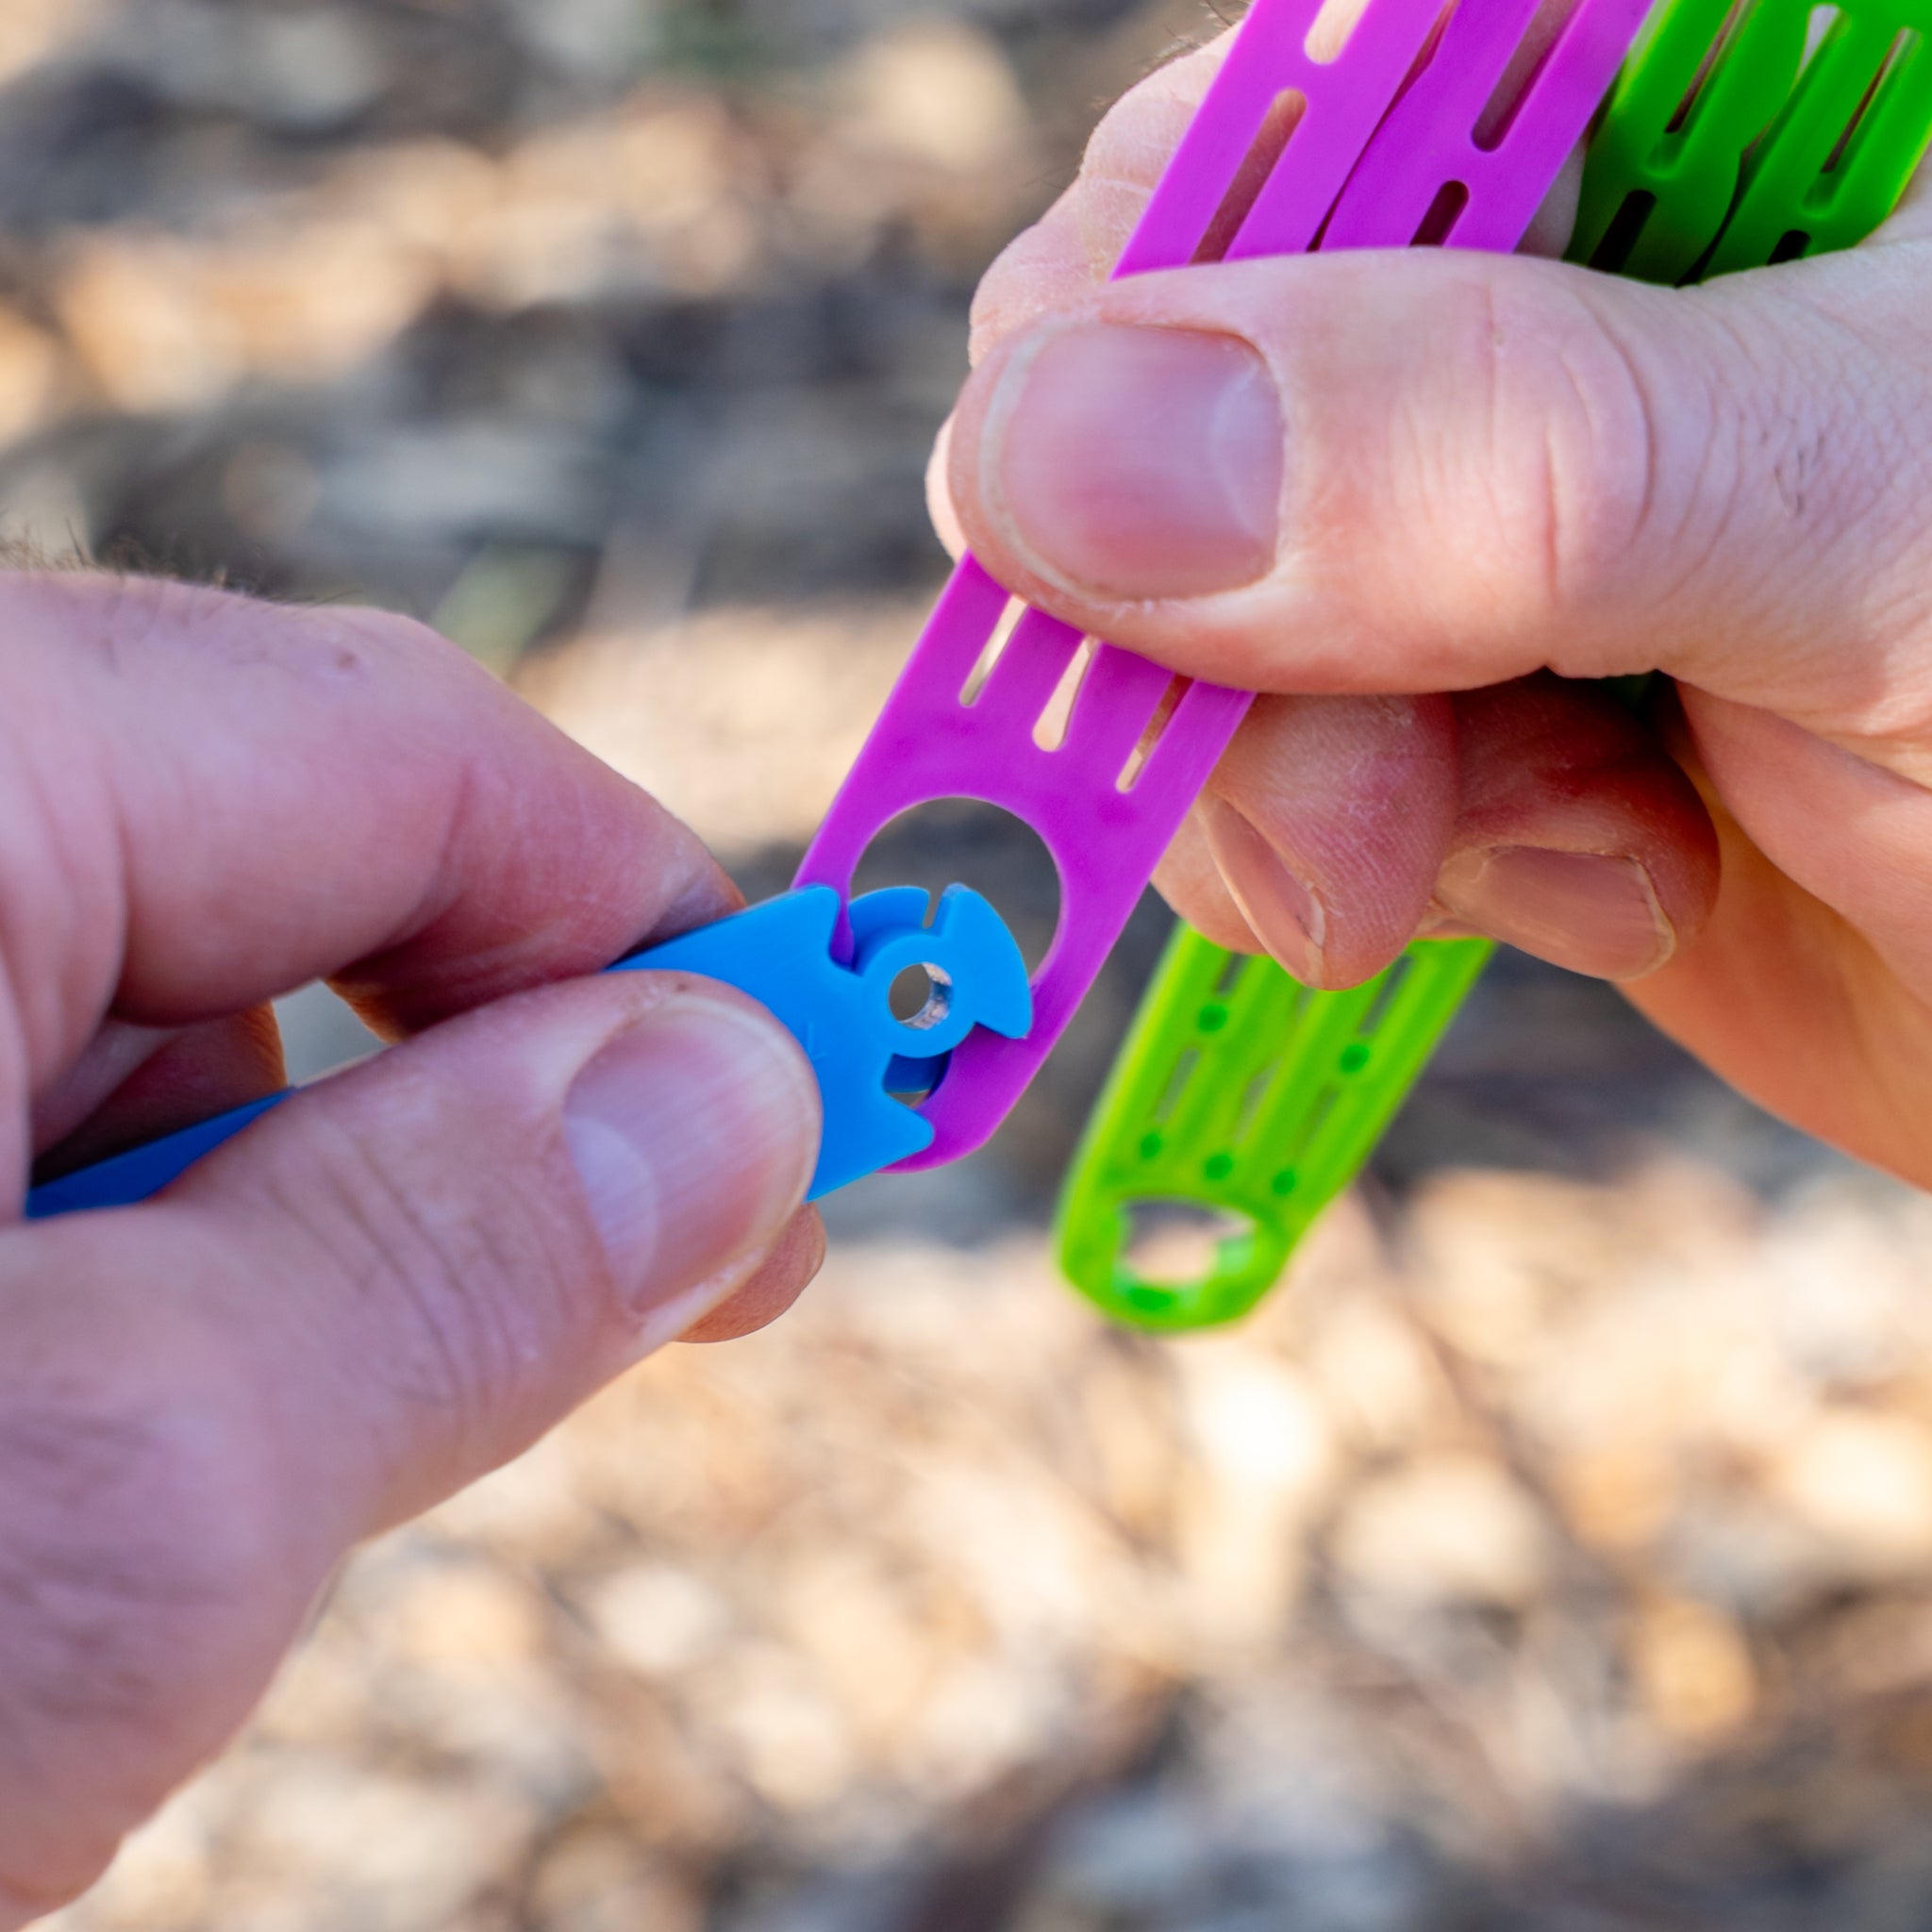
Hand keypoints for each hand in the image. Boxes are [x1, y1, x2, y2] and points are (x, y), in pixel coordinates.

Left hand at [0, 573, 821, 1922]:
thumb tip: (736, 1097)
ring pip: (100, 1021)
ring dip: (232, 1243)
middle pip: (258, 879)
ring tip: (159, 1509)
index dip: (662, 928)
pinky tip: (11, 1485)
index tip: (824, 1105)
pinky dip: (58, 1291)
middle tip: (589, 1330)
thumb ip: (448, 1269)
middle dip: (454, 1112)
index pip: (407, 751)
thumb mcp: (64, 1532)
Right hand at [935, 35, 1931, 1191]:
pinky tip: (1587, 880)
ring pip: (1195, 591)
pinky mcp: (1479, 669)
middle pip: (1190, 368)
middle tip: (1366, 820)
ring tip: (1566, 861)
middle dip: (1221, 637)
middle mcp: (1583, 264)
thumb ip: (1501, 454)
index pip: (1298, 109)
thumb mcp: (1891, 531)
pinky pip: (1278, 735)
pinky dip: (1372, 854)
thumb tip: (1048, 451)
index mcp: (1718, 86)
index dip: (1147, 324)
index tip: (1124, 573)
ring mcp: (1508, 482)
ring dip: (1305, 787)